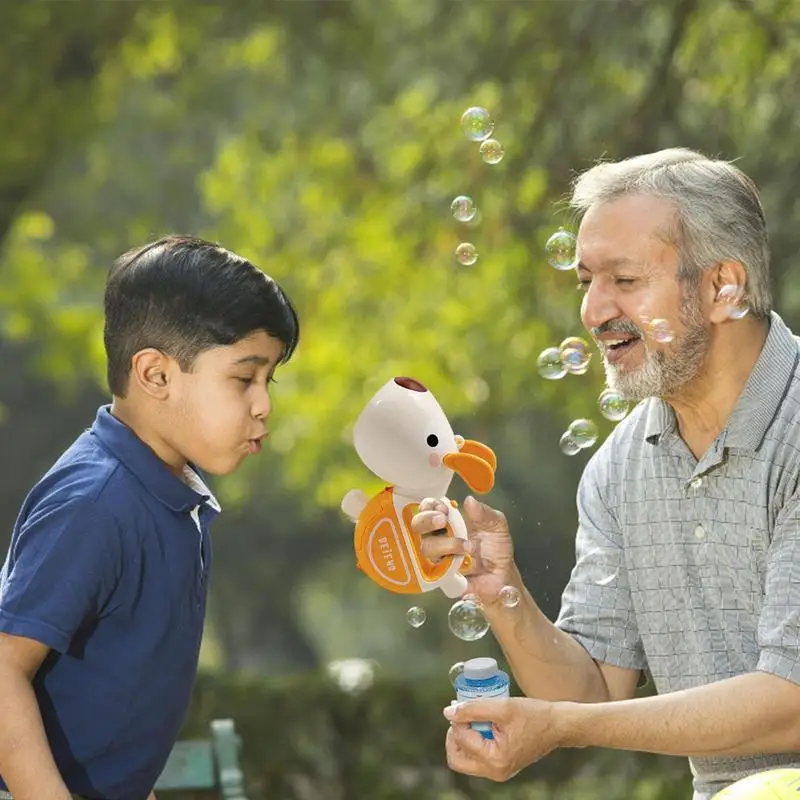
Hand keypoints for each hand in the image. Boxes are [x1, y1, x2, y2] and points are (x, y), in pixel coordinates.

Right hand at [410, 495, 515, 605]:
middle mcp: (438, 537)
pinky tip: (464, 564)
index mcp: (448, 520)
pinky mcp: (440, 576)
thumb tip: (469, 501)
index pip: (427, 508)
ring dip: (446, 544)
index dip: (429, 506)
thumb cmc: (496, 548)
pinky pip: (434, 571)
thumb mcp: (496, 525)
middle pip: (417, 526)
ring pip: (426, 548)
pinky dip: (448, 566)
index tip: (443, 509)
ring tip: (469, 547)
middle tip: (443, 521)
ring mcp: (437, 557)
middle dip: (426, 521)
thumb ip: (485, 513)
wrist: (503, 575)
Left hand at [443, 697, 560, 780]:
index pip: (461, 740)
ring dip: (464, 737)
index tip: (462, 703)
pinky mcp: (500, 766)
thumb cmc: (534, 716)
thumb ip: (473, 709)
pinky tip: (482, 724)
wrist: (557, 726)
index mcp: (495, 760)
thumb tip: (448, 712)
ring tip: (473, 718)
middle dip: (455, 735)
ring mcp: (498, 771)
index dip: (458, 719)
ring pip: (465, 759)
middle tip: (461, 715)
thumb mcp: (502, 707)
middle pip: (457, 759)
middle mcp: (495, 772)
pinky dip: (474, 741)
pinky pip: (477, 757)